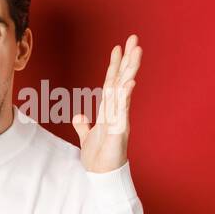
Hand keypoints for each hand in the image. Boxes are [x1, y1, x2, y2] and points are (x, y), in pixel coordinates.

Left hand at [73, 34, 140, 173]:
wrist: (102, 175)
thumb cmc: (99, 157)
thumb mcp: (87, 138)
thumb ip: (83, 126)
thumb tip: (78, 115)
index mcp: (108, 111)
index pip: (111, 83)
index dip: (114, 65)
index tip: (117, 47)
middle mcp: (116, 111)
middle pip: (122, 80)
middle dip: (127, 59)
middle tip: (133, 38)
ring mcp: (120, 118)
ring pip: (124, 90)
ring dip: (129, 70)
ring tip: (136, 51)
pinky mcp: (120, 130)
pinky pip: (122, 110)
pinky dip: (124, 97)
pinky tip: (129, 83)